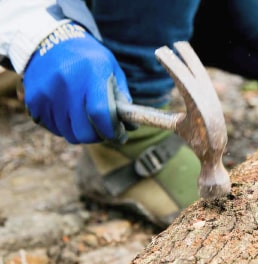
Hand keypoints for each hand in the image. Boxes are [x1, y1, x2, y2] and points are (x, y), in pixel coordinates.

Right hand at [23, 23, 132, 143]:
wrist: (51, 41)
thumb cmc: (89, 60)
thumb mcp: (111, 69)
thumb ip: (122, 97)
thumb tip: (131, 126)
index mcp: (92, 73)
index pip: (101, 113)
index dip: (112, 131)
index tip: (120, 135)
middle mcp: (67, 83)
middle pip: (84, 131)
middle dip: (99, 136)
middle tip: (104, 131)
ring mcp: (47, 93)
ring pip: (69, 134)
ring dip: (81, 133)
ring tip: (86, 120)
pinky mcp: (34, 101)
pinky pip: (54, 129)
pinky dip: (65, 127)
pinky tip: (70, 114)